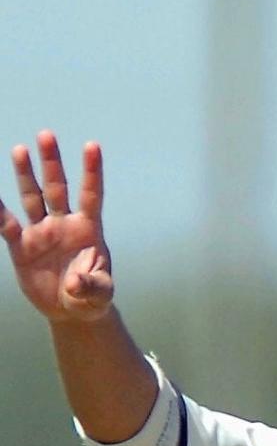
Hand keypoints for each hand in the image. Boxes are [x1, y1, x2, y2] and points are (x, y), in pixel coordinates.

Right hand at [0, 130, 113, 323]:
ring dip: (26, 175)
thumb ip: (90, 286)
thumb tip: (74, 282)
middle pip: (57, 188)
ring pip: (32, 198)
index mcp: (87, 230)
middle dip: (52, 163)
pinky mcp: (23, 246)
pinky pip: (6, 225)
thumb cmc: (91, 299)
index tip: (92, 145)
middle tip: (46, 135)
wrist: (71, 311)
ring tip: (20, 150)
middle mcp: (64, 224)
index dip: (91, 172)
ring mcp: (42, 232)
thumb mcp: (98, 296)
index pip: (91, 196)